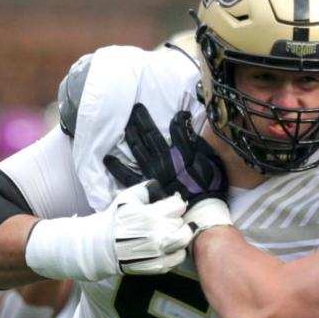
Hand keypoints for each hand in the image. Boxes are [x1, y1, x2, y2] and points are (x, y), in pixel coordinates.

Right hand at [26, 180, 191, 280]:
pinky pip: (178, 257)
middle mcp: (158, 233)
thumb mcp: (126, 198)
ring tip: (174, 232)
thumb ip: (145, 189)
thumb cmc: (113, 220)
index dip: (175, 203)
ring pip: (184, 239)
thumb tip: (159, 185)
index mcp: (152, 215)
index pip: (178, 204)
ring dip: (181, 234)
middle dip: (176, 218)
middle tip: (169, 219)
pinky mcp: (158, 265)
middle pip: (182, 222)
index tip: (171, 204)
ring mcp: (159, 251)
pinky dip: (177, 251)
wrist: (99, 247)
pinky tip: (170, 247)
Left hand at [105, 104, 227, 205]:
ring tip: (125, 124)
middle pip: (150, 134)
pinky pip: (127, 176)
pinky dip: (116, 167)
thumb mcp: (210, 160)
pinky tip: (107, 158)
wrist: (201, 209)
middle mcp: (163, 158)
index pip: (175, 127)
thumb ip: (196, 141)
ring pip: (137, 149)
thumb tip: (184, 120)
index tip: (178, 112)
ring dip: (131, 135)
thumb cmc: (209, 184)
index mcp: (180, 151)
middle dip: (142, 119)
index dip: (177, 117)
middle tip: (135, 108)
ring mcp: (152, 172)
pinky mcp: (145, 185)